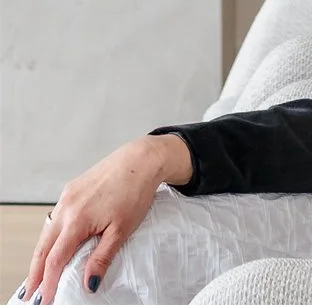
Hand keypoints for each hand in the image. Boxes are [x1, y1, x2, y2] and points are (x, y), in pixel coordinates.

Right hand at [18, 136, 168, 304]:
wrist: (141, 159)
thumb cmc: (135, 192)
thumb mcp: (122, 230)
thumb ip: (102, 257)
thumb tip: (88, 284)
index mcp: (77, 220)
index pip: (55, 260)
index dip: (48, 283)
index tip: (45, 300)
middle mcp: (66, 208)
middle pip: (43, 248)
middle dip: (35, 273)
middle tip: (31, 294)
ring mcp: (66, 196)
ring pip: (47, 232)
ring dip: (41, 254)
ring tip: (39, 275)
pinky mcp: (71, 189)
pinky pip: (55, 217)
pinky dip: (51, 235)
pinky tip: (54, 244)